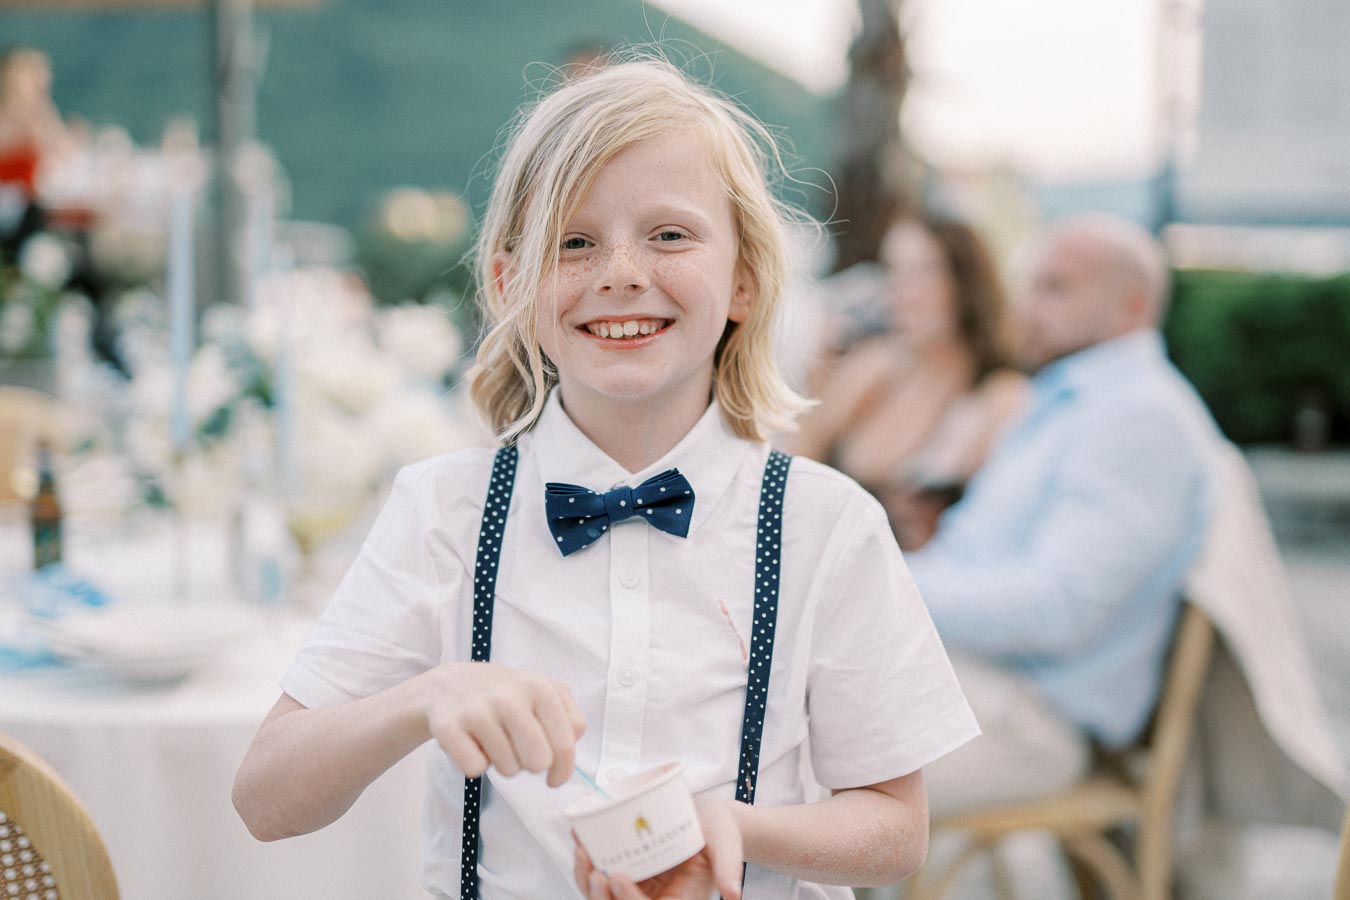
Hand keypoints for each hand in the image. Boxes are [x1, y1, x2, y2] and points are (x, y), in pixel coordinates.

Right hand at [421, 662, 585, 787]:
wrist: (448, 683)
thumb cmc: (504, 694)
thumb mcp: (542, 692)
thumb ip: (568, 719)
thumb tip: (570, 749)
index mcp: (539, 688)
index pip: (565, 744)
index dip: (562, 770)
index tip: (554, 778)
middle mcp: (509, 696)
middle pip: (538, 762)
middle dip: (529, 765)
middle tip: (517, 750)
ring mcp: (477, 710)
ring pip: (508, 770)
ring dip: (502, 763)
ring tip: (492, 741)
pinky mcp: (448, 726)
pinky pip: (475, 769)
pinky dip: (474, 765)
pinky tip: (471, 744)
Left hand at [573, 796, 744, 899]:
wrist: (708, 819)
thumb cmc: (720, 832)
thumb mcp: (727, 845)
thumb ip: (729, 867)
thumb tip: (732, 894)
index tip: (617, 875)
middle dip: (599, 895)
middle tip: (591, 868)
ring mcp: (638, 889)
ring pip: (604, 897)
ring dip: (586, 880)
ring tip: (581, 851)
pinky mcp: (627, 873)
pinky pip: (600, 876)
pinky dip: (586, 862)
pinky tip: (580, 840)